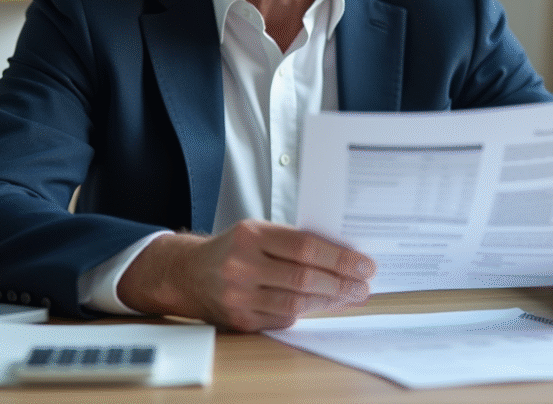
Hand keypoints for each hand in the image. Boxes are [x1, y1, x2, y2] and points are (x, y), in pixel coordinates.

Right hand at [117, 219, 375, 331]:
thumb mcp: (257, 231)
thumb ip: (293, 241)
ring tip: (350, 296)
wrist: (188, 273)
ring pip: (296, 304)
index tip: (364, 264)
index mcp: (250, 235)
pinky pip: (283, 319)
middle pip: (304, 278)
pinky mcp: (240, 320)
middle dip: (341, 283)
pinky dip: (307, 312)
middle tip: (363, 285)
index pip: (305, 247)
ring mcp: (239, 296)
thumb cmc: (232, 249)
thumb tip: (343, 256)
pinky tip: (323, 305)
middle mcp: (242, 266)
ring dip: (330, 301)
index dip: (340, 258)